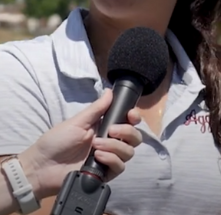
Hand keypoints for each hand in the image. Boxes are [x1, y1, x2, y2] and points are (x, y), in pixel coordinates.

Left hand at [19, 89, 142, 198]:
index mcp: (105, 127)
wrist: (42, 167)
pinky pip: (120, 167)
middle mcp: (111, 143)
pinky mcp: (105, 173)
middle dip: (127, 132)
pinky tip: (98, 157)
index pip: (129, 123)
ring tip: (96, 146)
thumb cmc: (56, 141)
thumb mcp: (77, 122)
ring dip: (115, 146)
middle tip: (110, 131)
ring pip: (129, 152)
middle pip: (135, 138)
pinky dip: (111, 159)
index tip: (131, 115)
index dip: (135, 118)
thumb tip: (110, 91)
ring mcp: (109, 158)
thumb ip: (96, 108)